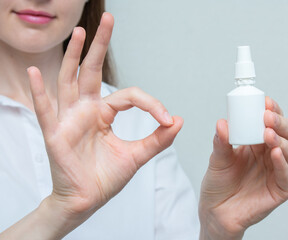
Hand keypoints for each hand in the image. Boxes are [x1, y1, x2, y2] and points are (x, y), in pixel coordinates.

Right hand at [27, 13, 182, 218]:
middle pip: (91, 71)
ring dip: (72, 56)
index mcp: (104, 114)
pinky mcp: (55, 134)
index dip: (150, 104)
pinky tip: (37, 72)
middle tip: (109, 20)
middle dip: (100, 46)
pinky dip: (40, 91)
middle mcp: (86, 110)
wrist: (87, 200)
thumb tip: (178, 120)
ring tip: (80, 33)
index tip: (167, 119)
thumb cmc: (105, 177)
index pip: (129, 96)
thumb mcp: (136, 156)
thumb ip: (157, 139)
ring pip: (70, 81)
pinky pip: (46, 110)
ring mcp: (69, 119)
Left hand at [199, 97, 287, 238]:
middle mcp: (269, 154)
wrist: (215, 212)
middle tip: (267, 115)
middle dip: (278, 121)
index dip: (270, 110)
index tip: (264, 100)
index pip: (268, 122)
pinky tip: (276, 152)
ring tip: (268, 133)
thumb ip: (221, 142)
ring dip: (280, 139)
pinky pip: (285, 174)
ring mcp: (276, 171)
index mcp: (256, 143)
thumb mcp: (216, 160)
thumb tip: (222, 123)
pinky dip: (282, 162)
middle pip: (283, 133)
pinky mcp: (280, 188)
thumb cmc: (218, 185)